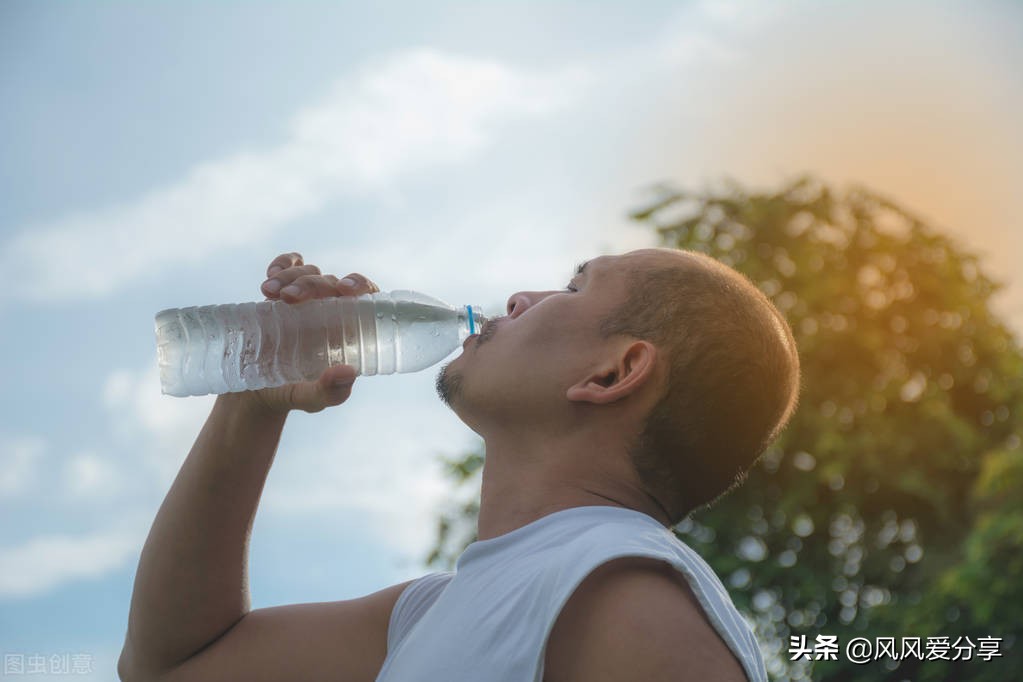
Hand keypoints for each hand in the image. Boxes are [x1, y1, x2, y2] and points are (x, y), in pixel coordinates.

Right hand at [245, 252, 379, 413]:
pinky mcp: (282, 294)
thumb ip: (330, 392)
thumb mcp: (312, 400)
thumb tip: (349, 372)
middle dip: (312, 284)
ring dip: (291, 275)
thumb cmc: (293, 394)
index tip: (344, 289)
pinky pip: (289, 267)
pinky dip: (283, 263)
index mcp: (349, 329)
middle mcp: (331, 310)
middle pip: (331, 282)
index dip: (361, 284)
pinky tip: (271, 273)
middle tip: (289, 297)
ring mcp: (306, 300)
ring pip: (309, 272)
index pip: (366, 296)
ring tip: (268, 292)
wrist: (254, 392)